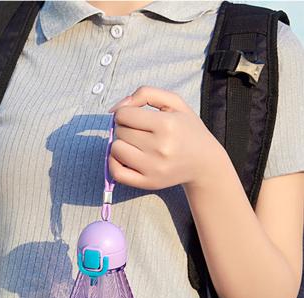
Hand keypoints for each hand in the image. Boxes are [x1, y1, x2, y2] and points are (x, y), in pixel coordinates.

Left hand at [107, 85, 230, 190]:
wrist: (204, 162)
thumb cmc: (186, 129)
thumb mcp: (173, 102)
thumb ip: (144, 94)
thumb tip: (114, 109)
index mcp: (167, 124)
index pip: (123, 115)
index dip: (124, 113)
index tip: (134, 117)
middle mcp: (160, 147)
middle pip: (120, 132)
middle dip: (124, 128)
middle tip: (138, 131)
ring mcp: (153, 168)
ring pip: (116, 150)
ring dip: (120, 145)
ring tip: (134, 144)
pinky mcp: (148, 183)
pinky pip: (117, 173)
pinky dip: (114, 163)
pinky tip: (125, 157)